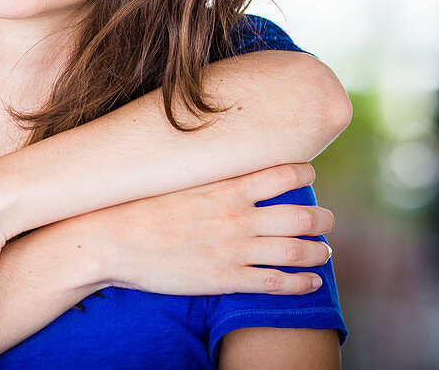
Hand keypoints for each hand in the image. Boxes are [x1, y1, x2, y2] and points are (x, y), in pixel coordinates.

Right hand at [78, 163, 333, 295]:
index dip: (304, 174)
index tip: (310, 175)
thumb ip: (205, 170)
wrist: (111, 239)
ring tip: (325, 251)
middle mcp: (237, 217)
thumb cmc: (137, 204)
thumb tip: (215, 155)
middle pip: (300, 214)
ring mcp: (234, 250)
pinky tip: (312, 282)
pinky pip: (276, 283)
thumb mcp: (176, 176)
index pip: (283, 173)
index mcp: (226, 187)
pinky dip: (301, 283)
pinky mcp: (225, 279)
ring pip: (295, 250)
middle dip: (322, 218)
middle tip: (327, 220)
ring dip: (318, 251)